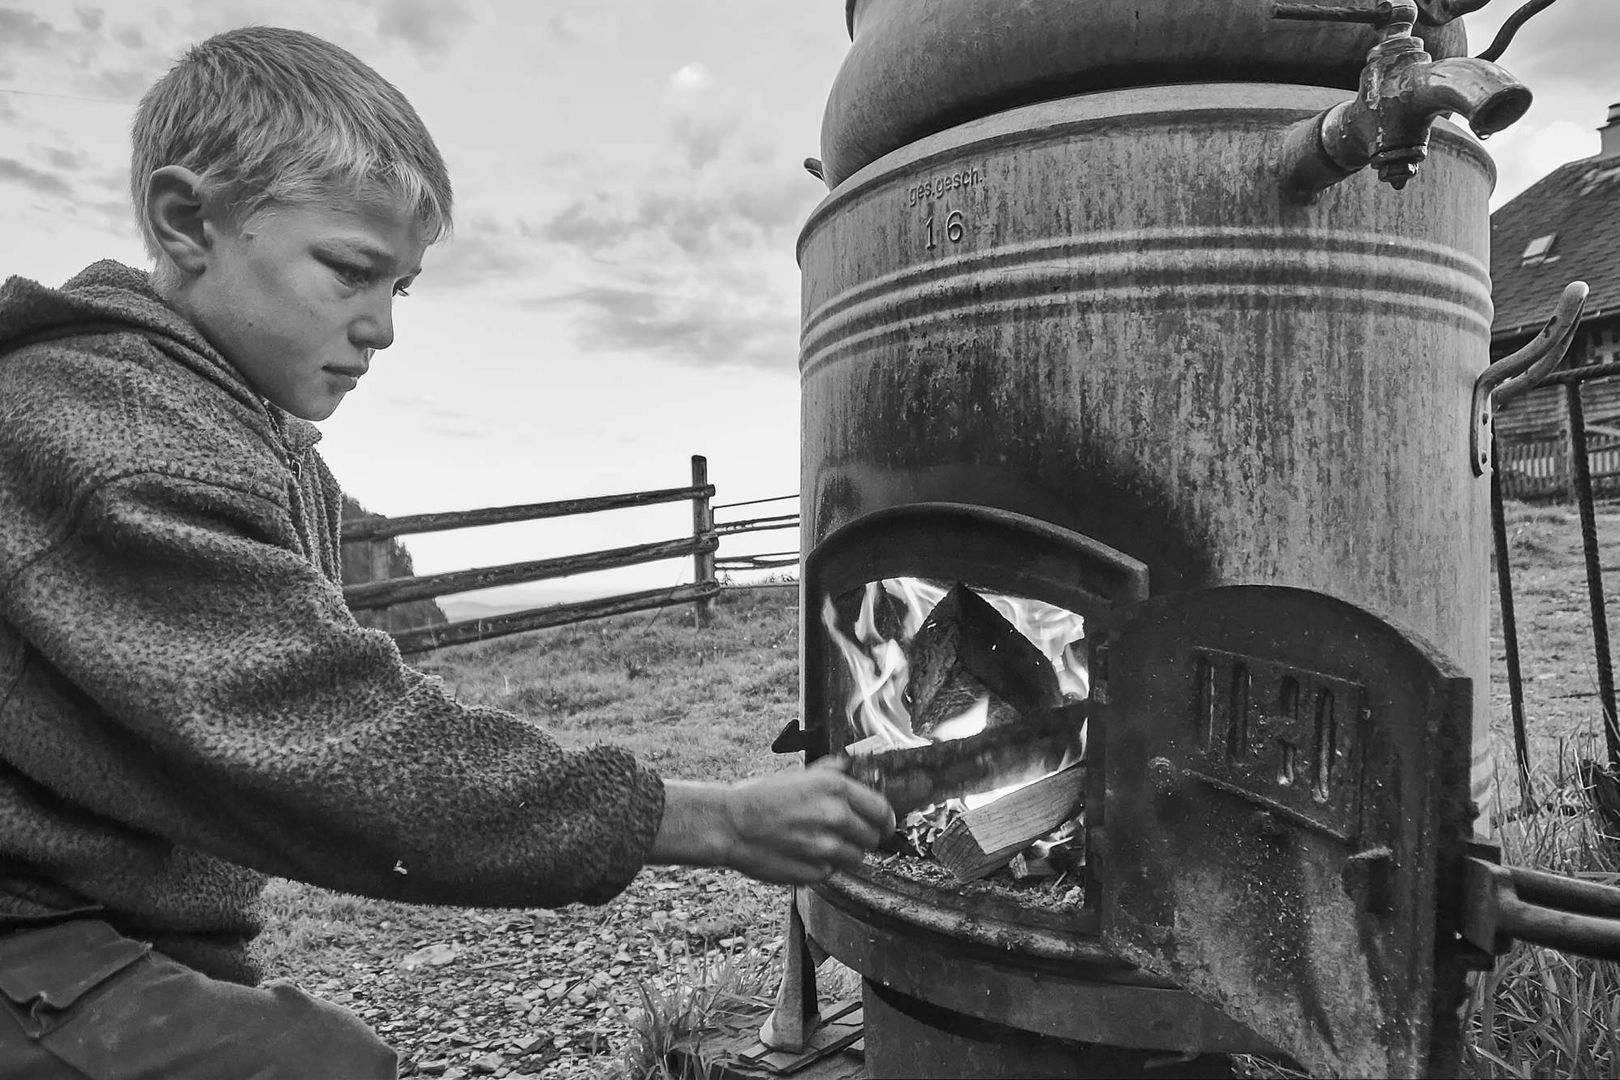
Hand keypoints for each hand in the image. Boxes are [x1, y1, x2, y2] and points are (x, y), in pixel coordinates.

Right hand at [652, 763, 895, 884]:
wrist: (731, 824)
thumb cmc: (762, 796)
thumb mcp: (800, 775)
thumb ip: (832, 773)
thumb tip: (853, 767)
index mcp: (836, 789)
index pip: (883, 811)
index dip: (885, 820)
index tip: (882, 825)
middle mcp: (836, 817)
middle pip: (873, 838)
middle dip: (863, 837)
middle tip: (844, 834)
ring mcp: (826, 847)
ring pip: (856, 858)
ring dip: (845, 853)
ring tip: (819, 843)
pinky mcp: (814, 871)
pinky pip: (833, 871)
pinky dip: (825, 865)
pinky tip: (804, 853)